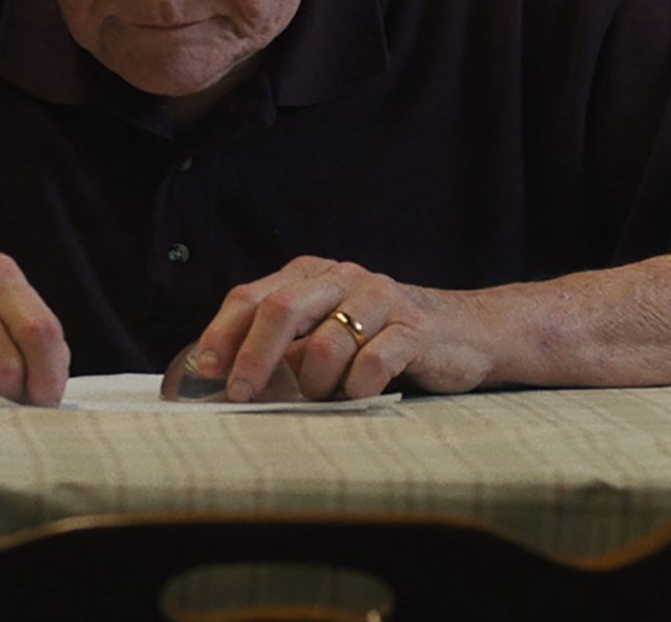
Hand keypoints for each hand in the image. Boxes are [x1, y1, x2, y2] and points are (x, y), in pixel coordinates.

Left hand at [186, 256, 495, 401]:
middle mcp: (341, 278)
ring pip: (327, 342)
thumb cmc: (379, 338)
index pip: (250, 297)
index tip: (205, 371)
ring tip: (323, 397)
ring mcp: (379, 299)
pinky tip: (358, 396)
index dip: (222, 333)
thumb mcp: (326, 330)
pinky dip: (357, 388)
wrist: (465, 332)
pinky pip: (373, 362)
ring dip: (315, 383)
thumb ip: (283, 344)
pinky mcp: (414, 328)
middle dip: (254, 357)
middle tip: (241, 395)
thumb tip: (224, 378)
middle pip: (281, 309)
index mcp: (310, 274)